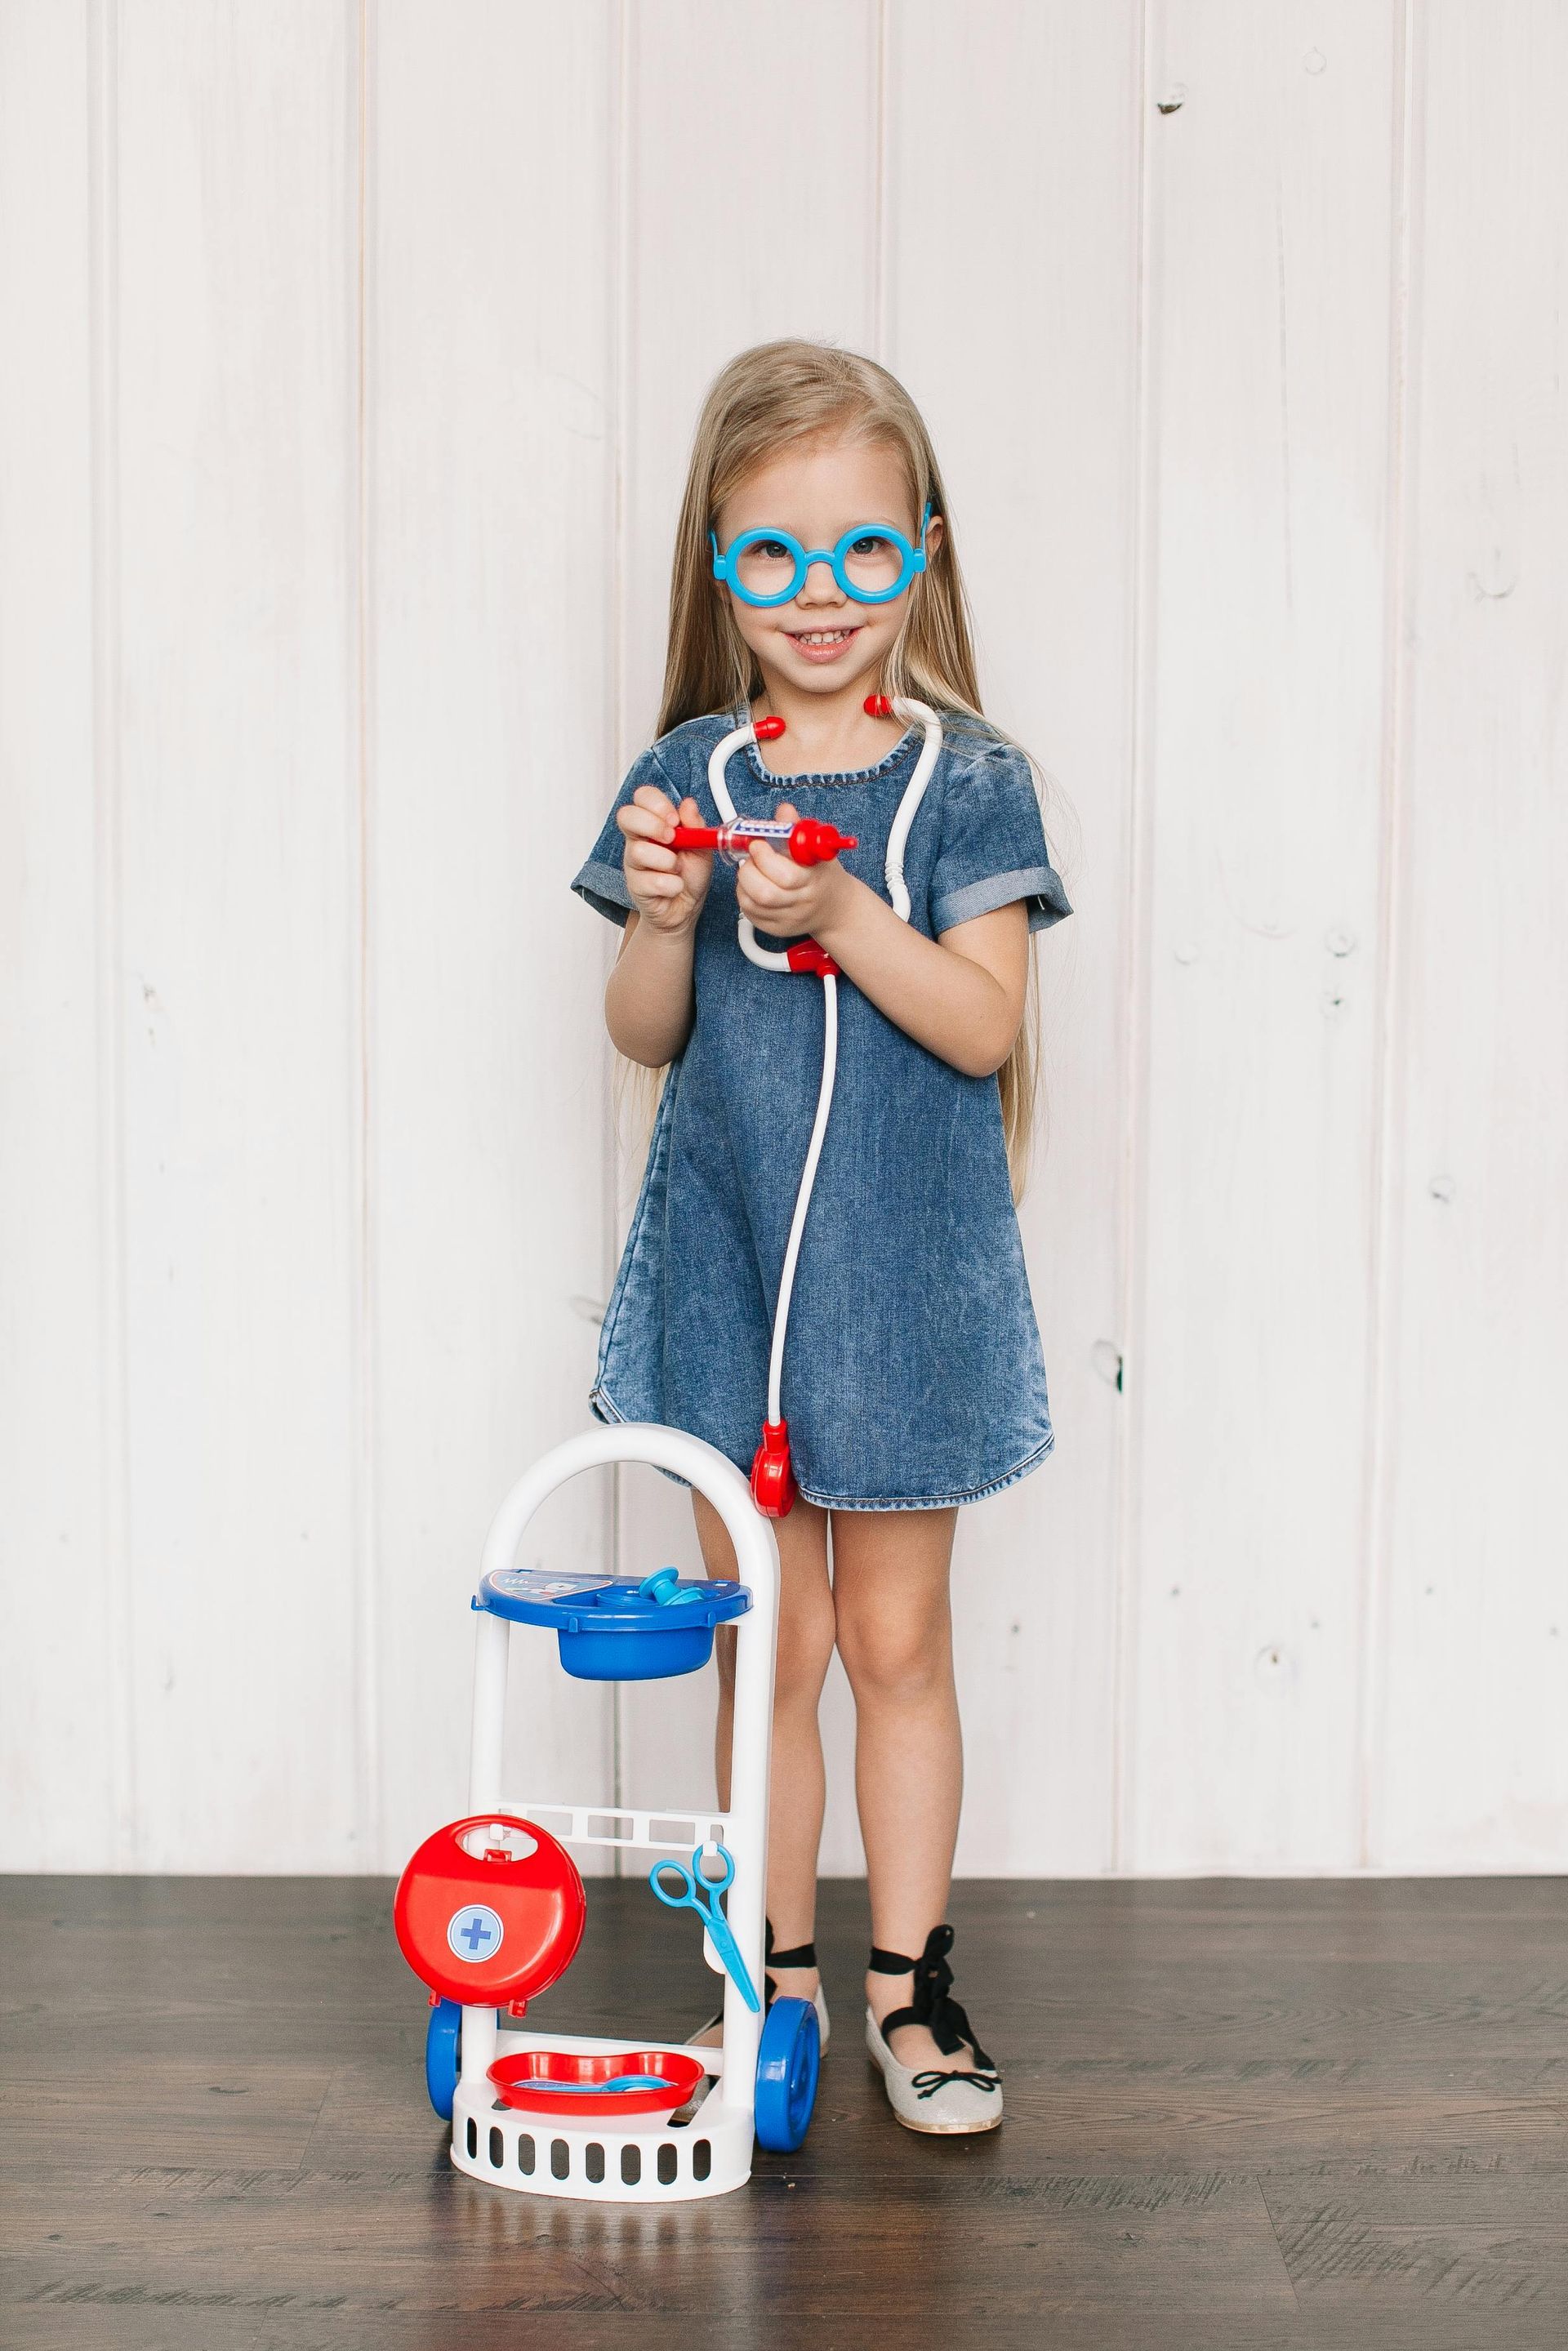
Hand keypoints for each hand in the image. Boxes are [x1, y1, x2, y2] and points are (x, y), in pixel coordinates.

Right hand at [616, 788, 710, 935]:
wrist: (688, 907)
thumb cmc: (690, 874)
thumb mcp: (701, 846)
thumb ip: (696, 825)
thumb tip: (688, 805)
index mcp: (654, 822)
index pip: (642, 797)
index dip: (656, 803)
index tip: (675, 818)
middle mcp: (638, 838)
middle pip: (626, 816)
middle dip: (653, 825)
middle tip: (672, 838)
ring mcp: (633, 862)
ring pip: (639, 851)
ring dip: (667, 861)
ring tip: (677, 869)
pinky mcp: (635, 886)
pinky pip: (651, 881)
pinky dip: (672, 885)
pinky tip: (675, 887)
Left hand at [736, 802, 854, 939]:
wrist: (835, 907)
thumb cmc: (822, 874)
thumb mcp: (815, 848)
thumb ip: (796, 829)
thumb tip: (784, 811)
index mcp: (813, 880)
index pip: (786, 876)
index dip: (764, 858)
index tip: (758, 843)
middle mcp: (802, 903)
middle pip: (765, 894)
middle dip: (749, 871)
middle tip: (751, 858)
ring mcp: (788, 919)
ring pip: (752, 904)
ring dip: (744, 883)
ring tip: (752, 870)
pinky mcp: (776, 929)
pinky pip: (749, 914)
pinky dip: (744, 897)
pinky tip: (753, 886)